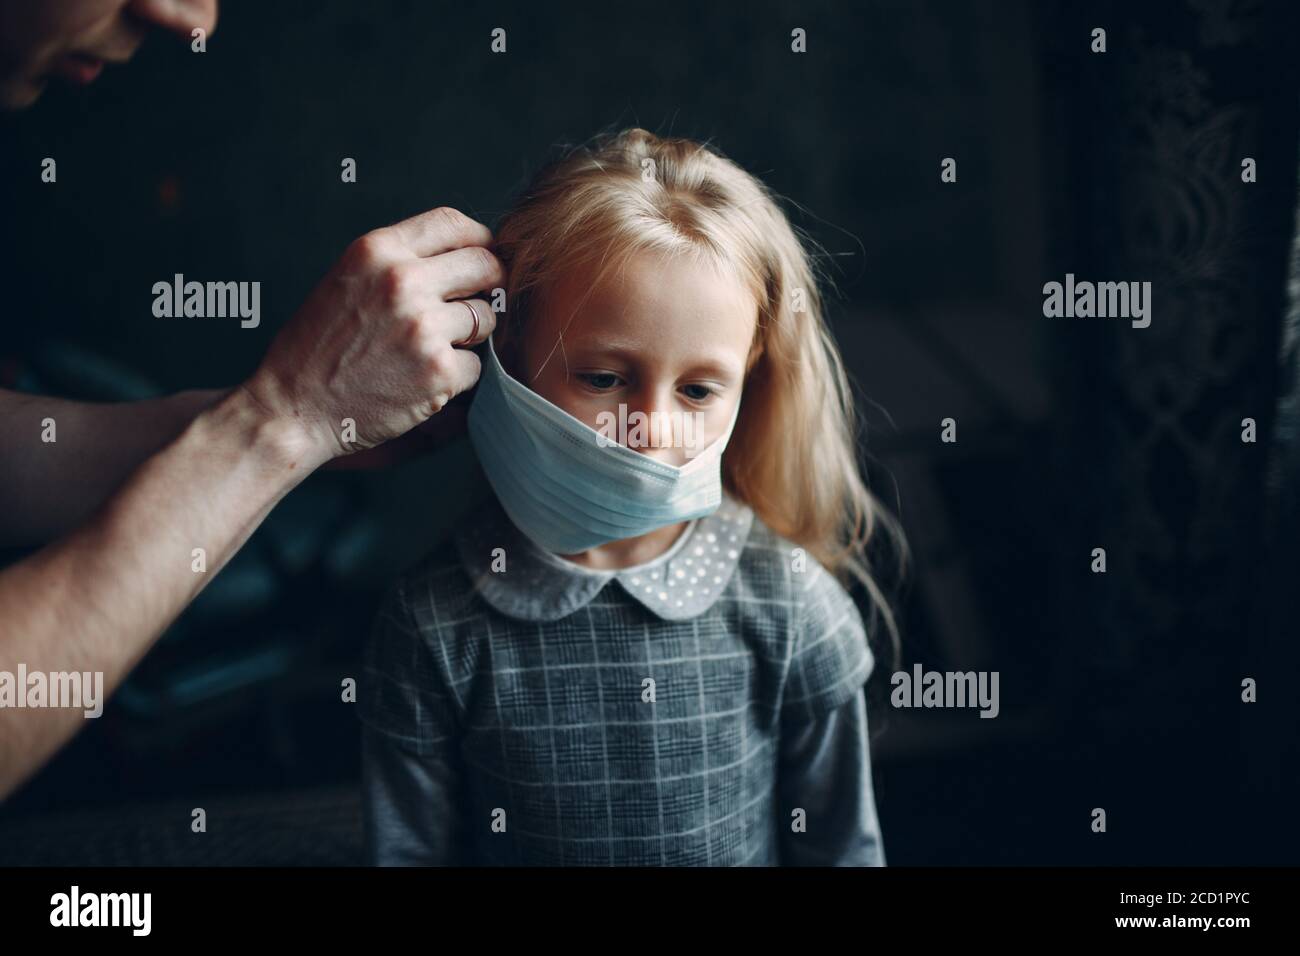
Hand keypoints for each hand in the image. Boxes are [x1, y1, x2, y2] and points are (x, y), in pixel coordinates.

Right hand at [239, 207, 501, 467]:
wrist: (295, 407)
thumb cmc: (317, 347)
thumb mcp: (347, 279)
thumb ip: (398, 263)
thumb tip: (460, 258)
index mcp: (378, 250)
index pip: (453, 223)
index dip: (478, 240)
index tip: (483, 256)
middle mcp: (404, 281)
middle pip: (484, 265)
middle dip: (488, 285)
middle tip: (473, 305)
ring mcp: (425, 326)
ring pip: (486, 318)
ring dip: (470, 336)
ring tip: (430, 349)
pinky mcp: (439, 371)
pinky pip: (476, 364)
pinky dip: (457, 376)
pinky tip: (422, 380)